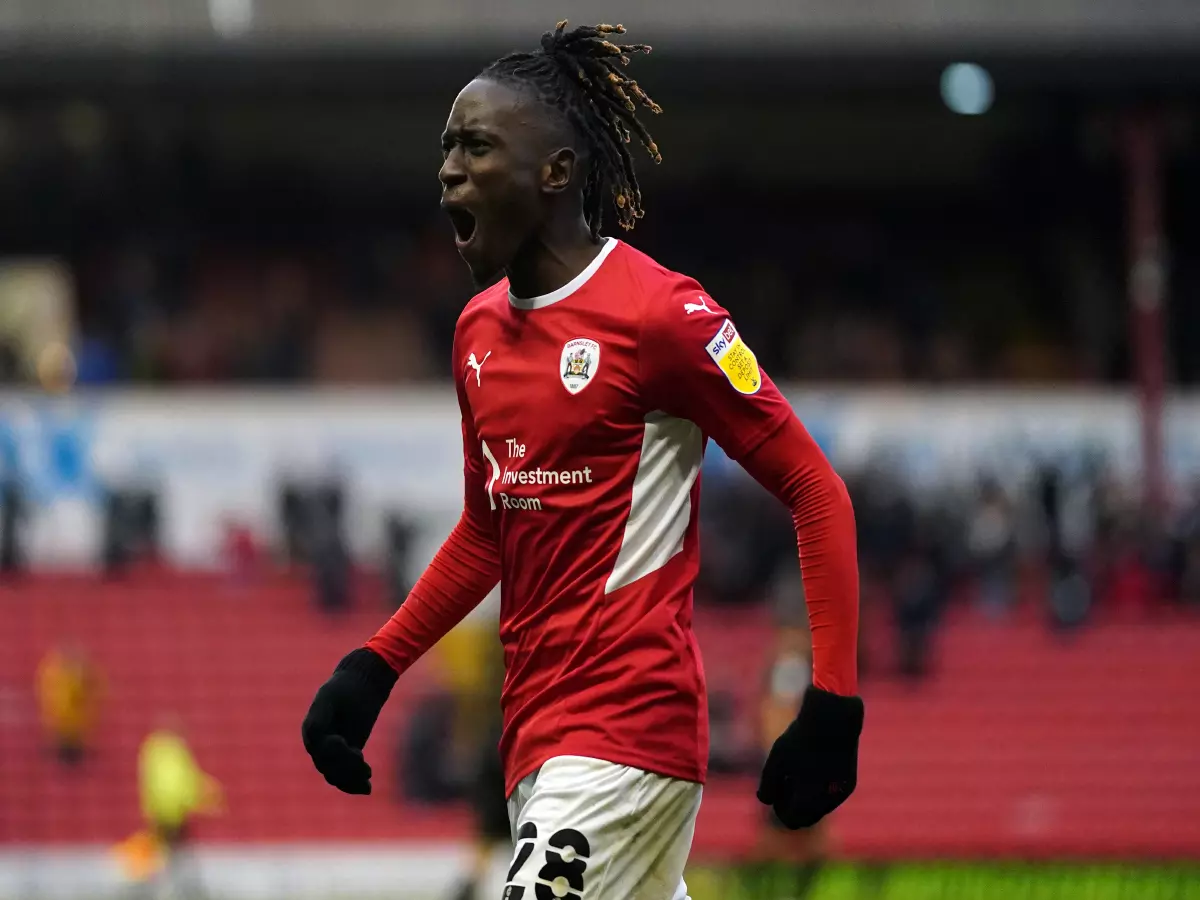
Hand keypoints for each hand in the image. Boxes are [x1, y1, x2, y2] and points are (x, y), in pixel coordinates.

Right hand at [301, 648, 397, 794]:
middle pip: (329, 767)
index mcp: (311, 730)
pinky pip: (347, 775)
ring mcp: (333, 750)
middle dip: (346, 768)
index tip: (347, 744)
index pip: (319, 751)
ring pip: (337, 775)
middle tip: (364, 764)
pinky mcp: (349, 753)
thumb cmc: (345, 686)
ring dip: (352, 779)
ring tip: (367, 775)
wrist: (363, 682)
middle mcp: (319, 744)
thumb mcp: (329, 698)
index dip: (334, 753)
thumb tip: (315, 738)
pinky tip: (367, 788)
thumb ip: (318, 718)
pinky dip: (354, 784)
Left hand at [757, 685, 863, 828]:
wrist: (834, 718)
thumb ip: (767, 785)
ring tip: (798, 772)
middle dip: (792, 806)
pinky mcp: (850, 783)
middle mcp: (829, 801)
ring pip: (819, 809)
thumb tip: (766, 801)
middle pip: (806, 818)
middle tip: (784, 782)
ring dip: (807, 800)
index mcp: (809, 798)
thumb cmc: (800, 738)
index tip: (774, 788)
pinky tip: (813, 769)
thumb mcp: (777, 759)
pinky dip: (820, 791)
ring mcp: (841, 793)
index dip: (779, 808)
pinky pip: (831, 797)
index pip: (790, 819)